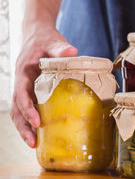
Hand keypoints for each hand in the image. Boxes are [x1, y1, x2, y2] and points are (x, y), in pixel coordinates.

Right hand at [10, 26, 77, 147]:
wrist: (37, 34)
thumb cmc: (45, 39)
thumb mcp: (53, 42)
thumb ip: (61, 48)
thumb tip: (73, 51)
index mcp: (23, 72)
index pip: (21, 94)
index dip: (27, 109)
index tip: (36, 121)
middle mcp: (21, 82)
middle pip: (16, 108)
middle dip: (23, 126)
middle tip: (32, 142)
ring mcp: (24, 87)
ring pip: (19, 111)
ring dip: (25, 127)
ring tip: (34, 144)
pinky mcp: (30, 90)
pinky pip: (27, 108)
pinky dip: (31, 120)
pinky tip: (40, 132)